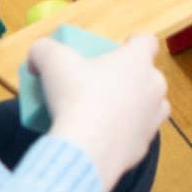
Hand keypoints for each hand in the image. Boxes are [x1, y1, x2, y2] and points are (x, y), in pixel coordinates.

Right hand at [37, 33, 169, 185]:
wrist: (86, 150)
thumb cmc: (75, 98)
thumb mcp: (51, 62)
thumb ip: (44, 50)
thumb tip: (37, 57)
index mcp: (138, 60)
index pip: (147, 41)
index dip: (132, 43)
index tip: (118, 49)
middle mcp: (154, 86)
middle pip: (147, 75)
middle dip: (129, 77)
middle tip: (101, 83)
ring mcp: (153, 118)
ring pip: (149, 106)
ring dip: (133, 106)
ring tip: (105, 111)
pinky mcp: (145, 146)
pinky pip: (137, 134)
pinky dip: (124, 134)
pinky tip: (102, 137)